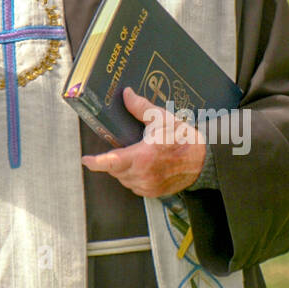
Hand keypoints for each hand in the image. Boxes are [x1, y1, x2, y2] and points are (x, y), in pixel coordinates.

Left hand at [81, 87, 205, 197]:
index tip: (86, 160)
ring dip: (124, 169)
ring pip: (123, 179)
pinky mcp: (153, 193)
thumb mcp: (162, 119)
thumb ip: (140, 108)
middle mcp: (143, 174)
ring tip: (137, 156)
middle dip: (114, 160)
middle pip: (115, 170)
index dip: (95, 163)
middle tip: (123, 148)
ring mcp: (148, 186)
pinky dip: (134, 177)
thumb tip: (127, 95)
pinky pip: (134, 186)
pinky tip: (144, 166)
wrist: (202, 160)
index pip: (111, 162)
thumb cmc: (183, 139)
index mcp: (142, 156)